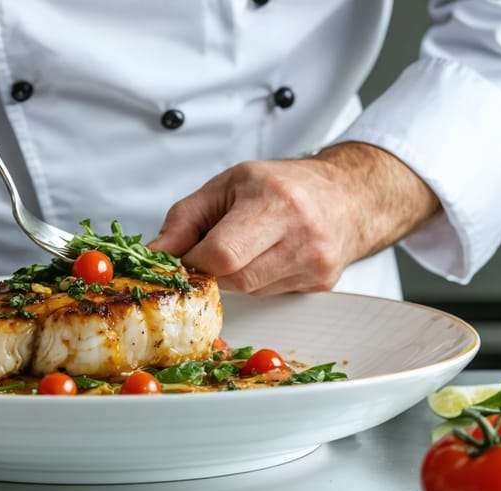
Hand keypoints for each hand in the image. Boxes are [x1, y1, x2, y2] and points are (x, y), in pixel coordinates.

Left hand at [148, 142, 440, 294]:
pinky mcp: (321, 286)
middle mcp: (301, 236)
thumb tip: (153, 256)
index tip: (187, 256)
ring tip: (246, 246)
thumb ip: (184, 220)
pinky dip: (259, 282)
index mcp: (275, 203)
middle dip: (214, 270)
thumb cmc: (283, 184)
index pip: (222, 255)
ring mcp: (315, 265)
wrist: (346, 194)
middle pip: (235, 280)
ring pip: (251, 293)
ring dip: (236, 277)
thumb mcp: (227, 185)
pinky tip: (267, 258)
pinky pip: (271, 296)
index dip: (195, 262)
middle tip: (212, 251)